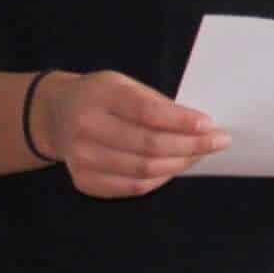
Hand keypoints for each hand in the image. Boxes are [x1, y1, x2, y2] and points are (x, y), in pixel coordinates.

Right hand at [40, 69, 226, 198]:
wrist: (55, 114)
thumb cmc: (101, 97)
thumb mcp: (124, 85)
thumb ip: (157, 104)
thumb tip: (199, 127)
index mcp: (100, 97)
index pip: (147, 112)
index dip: (181, 122)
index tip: (210, 125)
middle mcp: (86, 128)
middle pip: (149, 146)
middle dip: (190, 146)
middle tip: (217, 142)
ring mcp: (81, 157)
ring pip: (143, 171)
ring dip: (180, 164)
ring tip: (199, 154)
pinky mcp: (82, 180)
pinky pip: (131, 187)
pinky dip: (160, 179)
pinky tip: (174, 167)